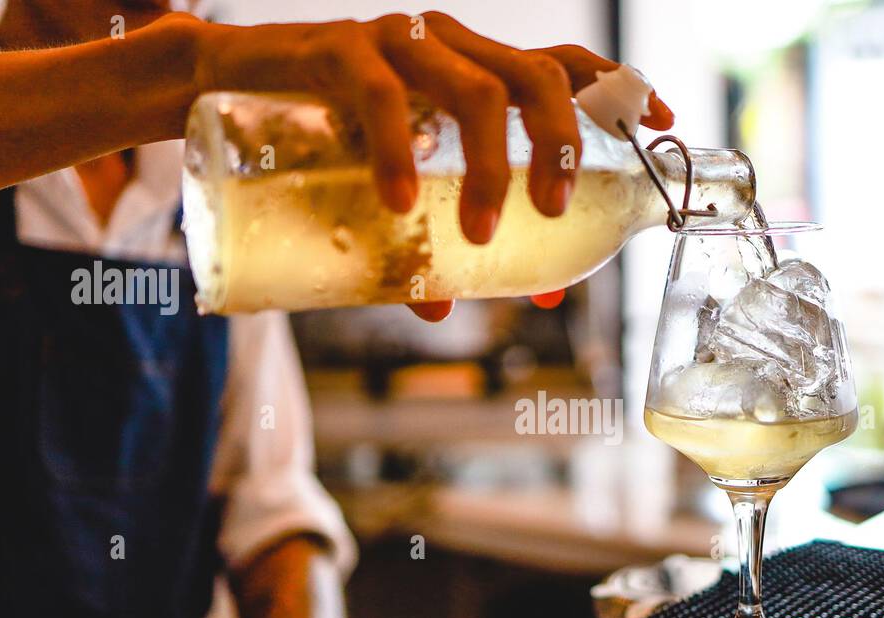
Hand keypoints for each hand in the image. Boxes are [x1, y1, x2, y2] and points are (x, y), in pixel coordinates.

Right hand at [186, 12, 673, 322]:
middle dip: (560, 148)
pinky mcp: (340, 52)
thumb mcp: (389, 181)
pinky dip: (400, 154)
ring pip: (475, 91)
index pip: (562, 64)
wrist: (221, 86)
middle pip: (537, 77)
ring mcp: (397, 44)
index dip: (616, 89)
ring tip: (482, 236)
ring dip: (491, 170)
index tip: (662, 121)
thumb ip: (420, 234)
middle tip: (554, 217)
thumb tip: (447, 306)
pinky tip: (403, 203)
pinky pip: (383, 98)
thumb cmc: (318, 137)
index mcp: (470, 69)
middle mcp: (448, 47)